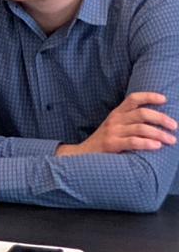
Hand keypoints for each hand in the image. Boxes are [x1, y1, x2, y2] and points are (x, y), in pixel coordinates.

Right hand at [59, 91, 177, 155]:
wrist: (82, 155)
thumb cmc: (105, 142)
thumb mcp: (114, 127)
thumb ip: (130, 122)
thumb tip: (156, 123)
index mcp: (117, 113)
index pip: (133, 99)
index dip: (149, 96)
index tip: (165, 99)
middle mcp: (115, 120)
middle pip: (141, 113)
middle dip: (161, 118)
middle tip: (174, 126)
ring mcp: (112, 132)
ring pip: (140, 128)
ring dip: (159, 133)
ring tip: (171, 140)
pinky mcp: (111, 144)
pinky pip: (132, 142)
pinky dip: (147, 143)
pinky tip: (157, 146)